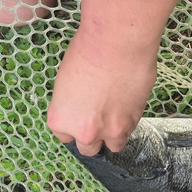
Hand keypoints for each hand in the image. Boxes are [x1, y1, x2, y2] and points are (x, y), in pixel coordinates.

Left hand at [47, 28, 157, 156]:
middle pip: (87, 148)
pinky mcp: (131, 123)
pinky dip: (128, 123)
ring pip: (112, 146)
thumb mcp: (66, 81)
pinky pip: (129, 132)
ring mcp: (109, 131)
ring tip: (116, 113)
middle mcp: (83, 131)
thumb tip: (83, 108)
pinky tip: (127, 104)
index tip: (81, 117)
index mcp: (60, 119)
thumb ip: (72, 104)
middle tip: (99, 116)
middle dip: (93, 134)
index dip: (74, 125)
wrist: (117, 44)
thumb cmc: (88, 52)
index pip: (65, 137)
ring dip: (113, 133)